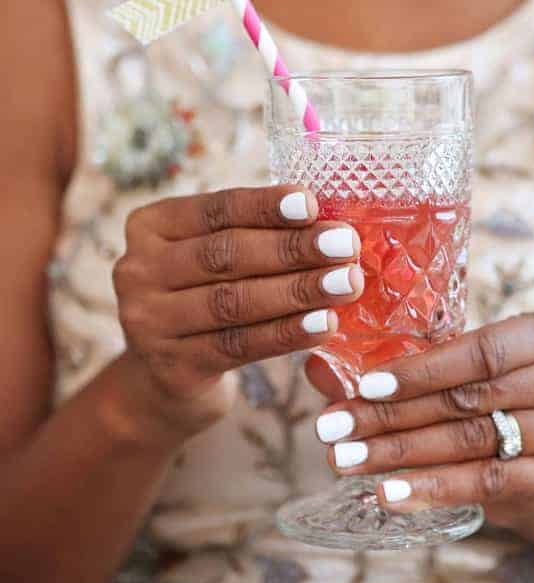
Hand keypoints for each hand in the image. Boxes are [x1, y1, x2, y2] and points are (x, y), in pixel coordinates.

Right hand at [113, 185, 362, 435]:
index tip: (313, 204)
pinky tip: (324, 325)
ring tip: (346, 283)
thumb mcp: (212, 260)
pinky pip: (239, 345)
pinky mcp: (171, 367)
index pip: (215, 210)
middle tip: (347, 246)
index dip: (265, 206)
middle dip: (293, 249)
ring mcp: (147, 322)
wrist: (164, 379)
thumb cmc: (205, 300)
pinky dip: (287, 333)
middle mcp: (137, 270)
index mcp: (149, 226)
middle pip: (226, 255)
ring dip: (298, 291)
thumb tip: (329, 220)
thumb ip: (253, 235)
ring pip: (234, 302)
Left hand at [308, 313, 533, 534]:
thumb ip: (405, 364)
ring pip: (472, 441)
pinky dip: (433, 489)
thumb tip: (317, 367)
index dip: (420, 369)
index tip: (362, 385)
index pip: (480, 350)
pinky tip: (389, 495)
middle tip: (333, 428)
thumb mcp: (469, 371)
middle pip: (468, 398)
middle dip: (392, 414)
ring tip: (346, 460)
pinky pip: (488, 482)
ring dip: (401, 453)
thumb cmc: (505, 400)